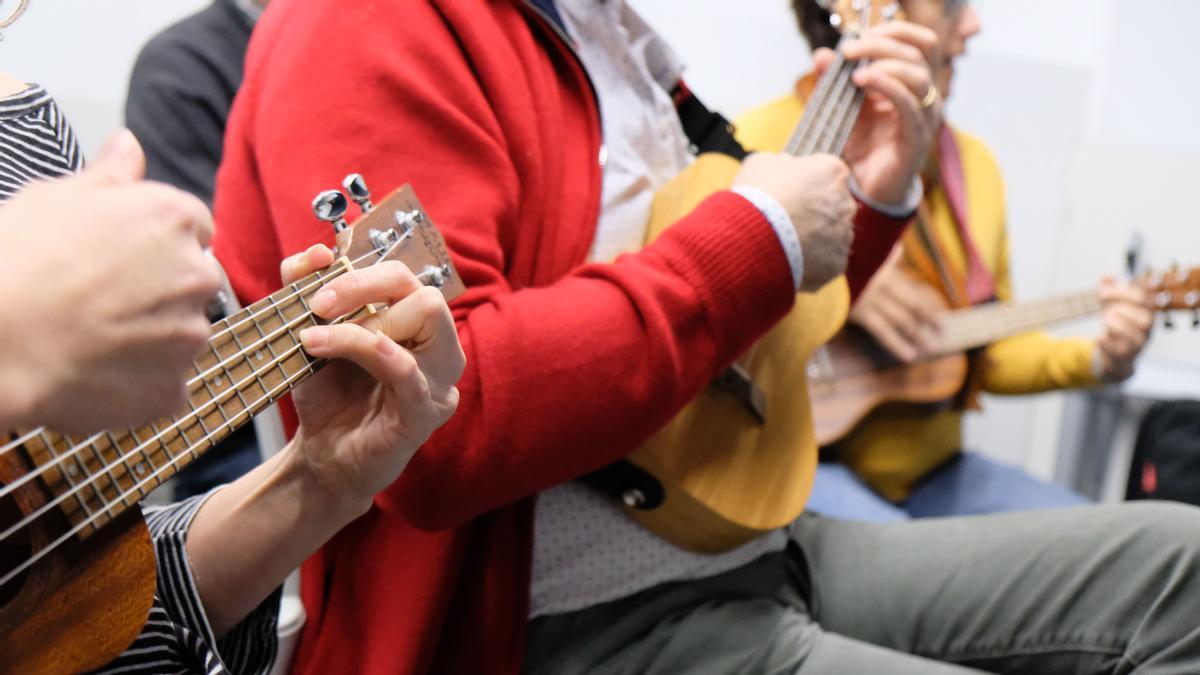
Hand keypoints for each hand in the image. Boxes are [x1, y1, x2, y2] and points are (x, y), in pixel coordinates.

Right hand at [0, 130, 218, 431]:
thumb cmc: (14, 261)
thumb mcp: (55, 198)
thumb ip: (109, 175)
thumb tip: (129, 145)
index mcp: (173, 219)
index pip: (192, 228)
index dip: (154, 242)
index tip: (121, 257)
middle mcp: (195, 275)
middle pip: (193, 281)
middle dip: (160, 289)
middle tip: (100, 300)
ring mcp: (188, 337)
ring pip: (182, 335)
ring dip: (152, 338)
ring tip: (89, 339)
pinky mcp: (171, 391)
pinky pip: (165, 388)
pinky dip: (139, 386)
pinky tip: (93, 375)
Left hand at [281, 244, 463, 513]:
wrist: (321, 459)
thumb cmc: (327, 396)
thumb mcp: (311, 334)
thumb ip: (309, 290)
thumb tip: (317, 252)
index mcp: (417, 326)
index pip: (404, 277)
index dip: (359, 274)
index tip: (313, 292)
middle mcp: (440, 348)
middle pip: (425, 291)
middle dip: (365, 288)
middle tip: (318, 308)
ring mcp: (440, 381)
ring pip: (427, 317)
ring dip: (363, 321)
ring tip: (317, 339)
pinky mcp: (427, 412)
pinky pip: (410, 371)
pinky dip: (369, 350)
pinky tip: (327, 350)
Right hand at [733, 153, 855, 290]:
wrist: (752, 238)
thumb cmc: (756, 196)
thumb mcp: (761, 164)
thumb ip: (782, 162)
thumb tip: (786, 166)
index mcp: (832, 172)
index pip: (828, 175)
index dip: (806, 185)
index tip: (788, 194)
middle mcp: (846, 202)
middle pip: (833, 206)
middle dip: (814, 213)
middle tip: (785, 221)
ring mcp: (844, 236)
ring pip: (832, 236)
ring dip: (814, 239)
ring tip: (783, 244)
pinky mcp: (837, 264)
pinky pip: (826, 263)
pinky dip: (811, 264)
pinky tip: (789, 261)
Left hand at [817, 21, 942, 205]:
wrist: (865, 192)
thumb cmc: (859, 150)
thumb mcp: (842, 109)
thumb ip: (832, 82)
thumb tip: (820, 54)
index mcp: (909, 85)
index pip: (917, 44)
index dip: (894, 32)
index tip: (860, 33)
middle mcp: (922, 98)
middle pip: (917, 54)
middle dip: (881, 45)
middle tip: (848, 50)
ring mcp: (924, 118)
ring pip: (919, 76)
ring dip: (885, 64)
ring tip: (855, 72)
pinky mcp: (917, 138)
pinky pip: (911, 106)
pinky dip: (889, 87)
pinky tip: (865, 82)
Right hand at [848, 247, 946, 361]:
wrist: (815, 264)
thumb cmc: (843, 260)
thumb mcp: (864, 251)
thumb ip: (885, 254)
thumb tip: (898, 249)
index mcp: (886, 271)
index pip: (914, 292)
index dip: (929, 305)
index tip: (941, 317)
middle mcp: (883, 285)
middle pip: (912, 306)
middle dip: (929, 320)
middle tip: (941, 334)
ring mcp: (871, 300)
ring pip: (901, 320)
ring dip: (917, 334)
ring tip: (929, 347)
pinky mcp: (859, 313)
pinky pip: (881, 331)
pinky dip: (896, 344)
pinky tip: (909, 356)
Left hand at [1095, 276, 1152, 381]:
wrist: (1116, 357)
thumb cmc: (1117, 326)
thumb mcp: (1113, 306)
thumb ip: (1109, 291)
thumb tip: (1106, 277)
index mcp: (1145, 313)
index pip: (1142, 299)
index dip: (1121, 293)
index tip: (1100, 292)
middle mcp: (1146, 331)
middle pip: (1145, 320)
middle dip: (1124, 311)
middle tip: (1105, 310)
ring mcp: (1137, 346)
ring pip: (1136, 338)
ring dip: (1118, 326)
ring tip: (1103, 319)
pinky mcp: (1124, 358)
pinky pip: (1120, 353)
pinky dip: (1108, 344)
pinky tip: (1098, 337)